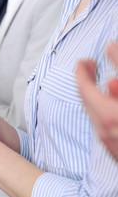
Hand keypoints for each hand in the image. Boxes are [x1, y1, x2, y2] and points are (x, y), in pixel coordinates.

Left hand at [76, 42, 117, 160]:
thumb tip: (109, 47)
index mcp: (109, 114)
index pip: (84, 88)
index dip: (82, 72)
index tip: (83, 60)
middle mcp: (104, 129)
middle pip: (86, 100)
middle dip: (86, 80)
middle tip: (89, 65)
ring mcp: (109, 141)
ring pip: (94, 113)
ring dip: (94, 93)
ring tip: (101, 81)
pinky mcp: (115, 149)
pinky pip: (102, 123)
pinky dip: (103, 107)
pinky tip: (111, 103)